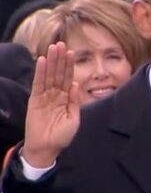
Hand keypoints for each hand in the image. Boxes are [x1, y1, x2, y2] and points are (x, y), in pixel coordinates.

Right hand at [23, 42, 79, 167]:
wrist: (47, 148)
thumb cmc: (62, 135)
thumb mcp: (74, 118)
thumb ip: (75, 101)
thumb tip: (75, 83)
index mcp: (66, 98)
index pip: (68, 78)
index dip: (69, 66)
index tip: (71, 52)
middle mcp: (55, 95)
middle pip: (58, 73)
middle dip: (60, 59)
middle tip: (61, 44)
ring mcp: (45, 96)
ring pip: (49, 76)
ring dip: (51, 61)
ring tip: (53, 48)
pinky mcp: (35, 100)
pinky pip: (38, 84)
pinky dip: (40, 72)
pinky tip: (42, 61)